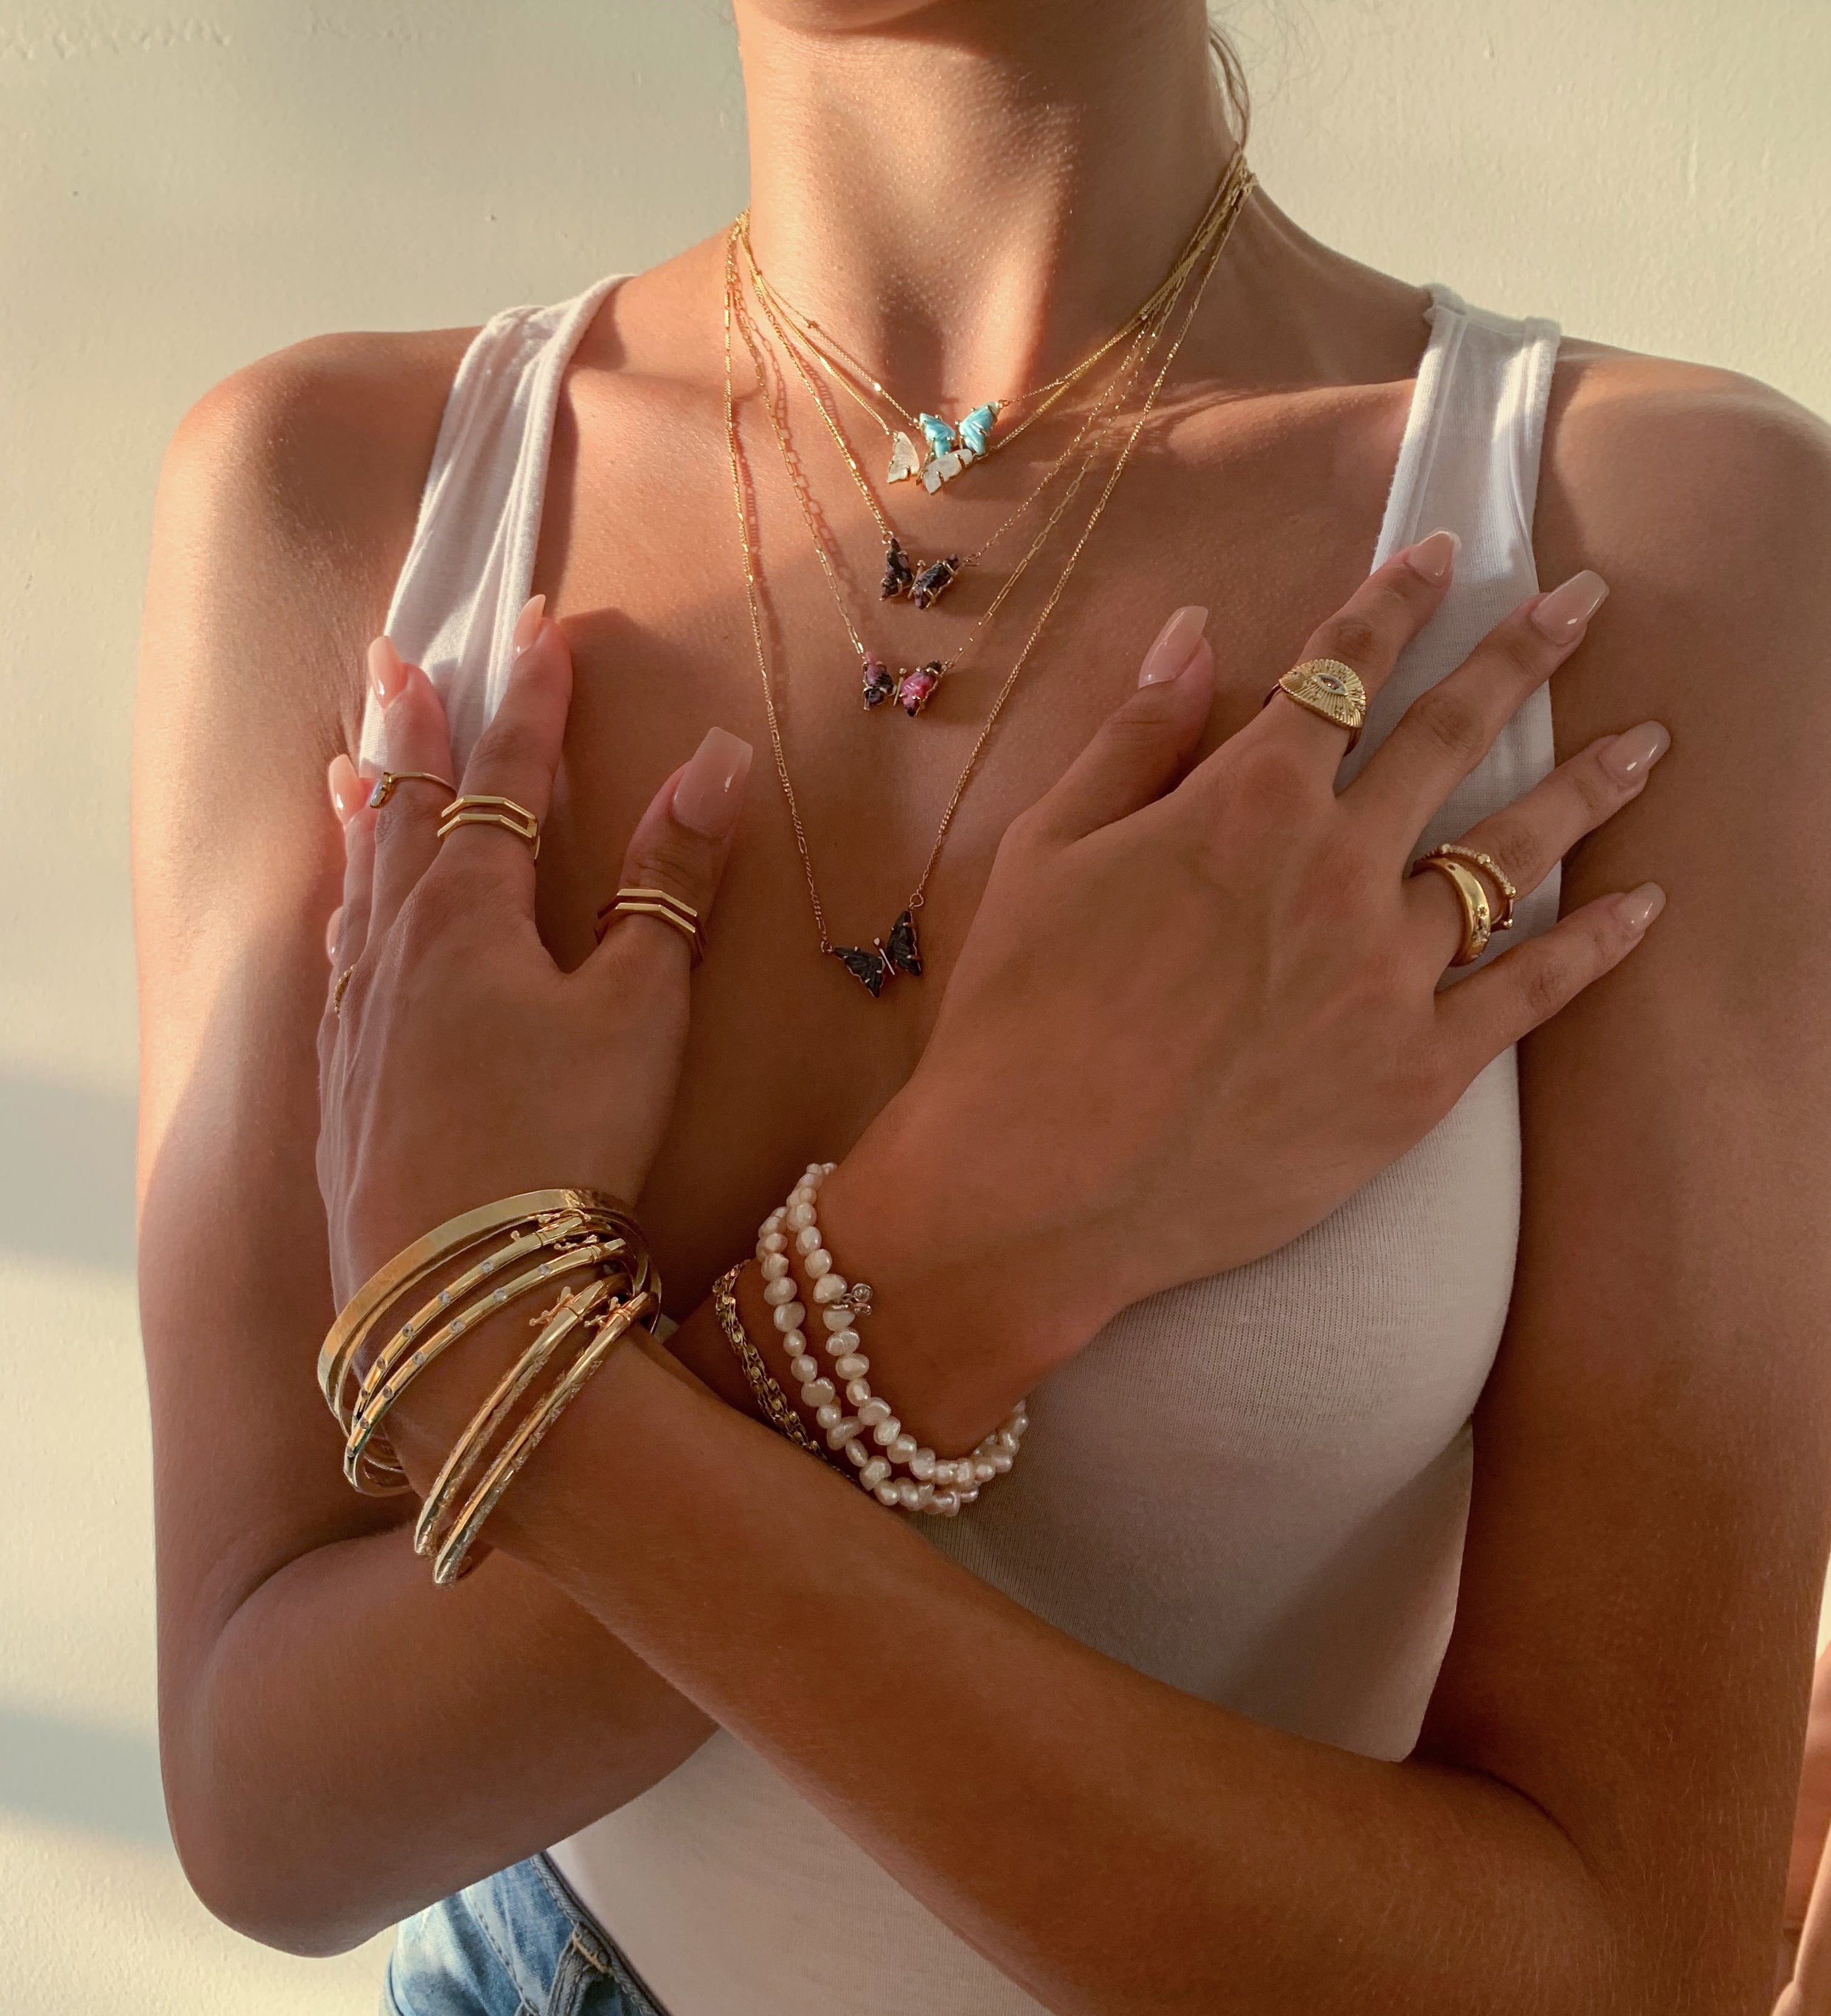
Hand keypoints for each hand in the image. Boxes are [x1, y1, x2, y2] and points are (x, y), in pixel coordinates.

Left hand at [317, 605, 750, 1303]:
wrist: (458, 1290)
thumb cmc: (562, 1139)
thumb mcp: (642, 1006)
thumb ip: (672, 882)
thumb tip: (715, 759)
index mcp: (470, 915)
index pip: (504, 779)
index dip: (529, 705)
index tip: (536, 633)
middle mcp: (396, 951)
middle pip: (404, 814)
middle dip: (409, 730)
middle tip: (393, 658)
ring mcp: (358, 1022)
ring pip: (356, 888)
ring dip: (363, 817)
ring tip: (346, 765)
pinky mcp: (345, 1089)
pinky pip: (336, 966)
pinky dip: (342, 917)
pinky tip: (343, 933)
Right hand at [823, 536, 1667, 1388]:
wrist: (1038, 1186)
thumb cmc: (1019, 1013)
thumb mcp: (1044, 850)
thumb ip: (1134, 736)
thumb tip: (1191, 627)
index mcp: (1245, 800)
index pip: (1340, 668)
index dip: (1392, 601)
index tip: (1439, 553)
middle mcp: (1336, 868)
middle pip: (1452, 736)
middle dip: (1521, 655)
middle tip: (1584, 604)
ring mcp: (1388, 973)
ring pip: (1512, 858)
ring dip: (1586, 789)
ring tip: (1648, 745)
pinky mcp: (1415, 1074)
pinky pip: (1528, 996)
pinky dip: (1593, 947)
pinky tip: (1642, 908)